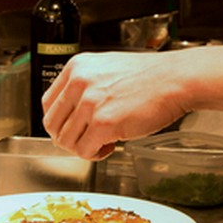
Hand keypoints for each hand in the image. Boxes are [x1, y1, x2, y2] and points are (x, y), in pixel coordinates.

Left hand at [41, 51, 188, 159]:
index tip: (71, 127)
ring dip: (82, 147)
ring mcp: (89, 103)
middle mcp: (78, 83)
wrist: (174, 80)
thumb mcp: (107, 68)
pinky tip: (110, 146)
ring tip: (102, 142)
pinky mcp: (103, 124)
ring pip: (66, 141)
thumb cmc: (150, 75)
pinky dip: (95, 154)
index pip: (48, 102)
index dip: (60, 120)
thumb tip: (74, 110)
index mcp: (77, 67)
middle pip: (52, 123)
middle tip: (86, 139)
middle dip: (68, 137)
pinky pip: (83, 151)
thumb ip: (86, 85)